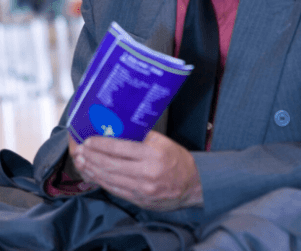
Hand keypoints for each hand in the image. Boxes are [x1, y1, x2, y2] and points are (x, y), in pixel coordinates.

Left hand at [69, 131, 203, 210]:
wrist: (192, 184)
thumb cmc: (178, 160)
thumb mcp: (164, 142)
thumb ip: (143, 137)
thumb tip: (120, 129)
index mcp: (153, 154)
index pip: (121, 148)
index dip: (102, 145)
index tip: (89, 140)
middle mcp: (146, 172)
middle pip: (111, 164)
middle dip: (92, 157)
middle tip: (80, 150)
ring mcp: (141, 188)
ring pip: (110, 178)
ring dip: (92, 170)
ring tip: (81, 161)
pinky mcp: (138, 199)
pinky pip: (114, 190)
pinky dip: (101, 182)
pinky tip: (93, 175)